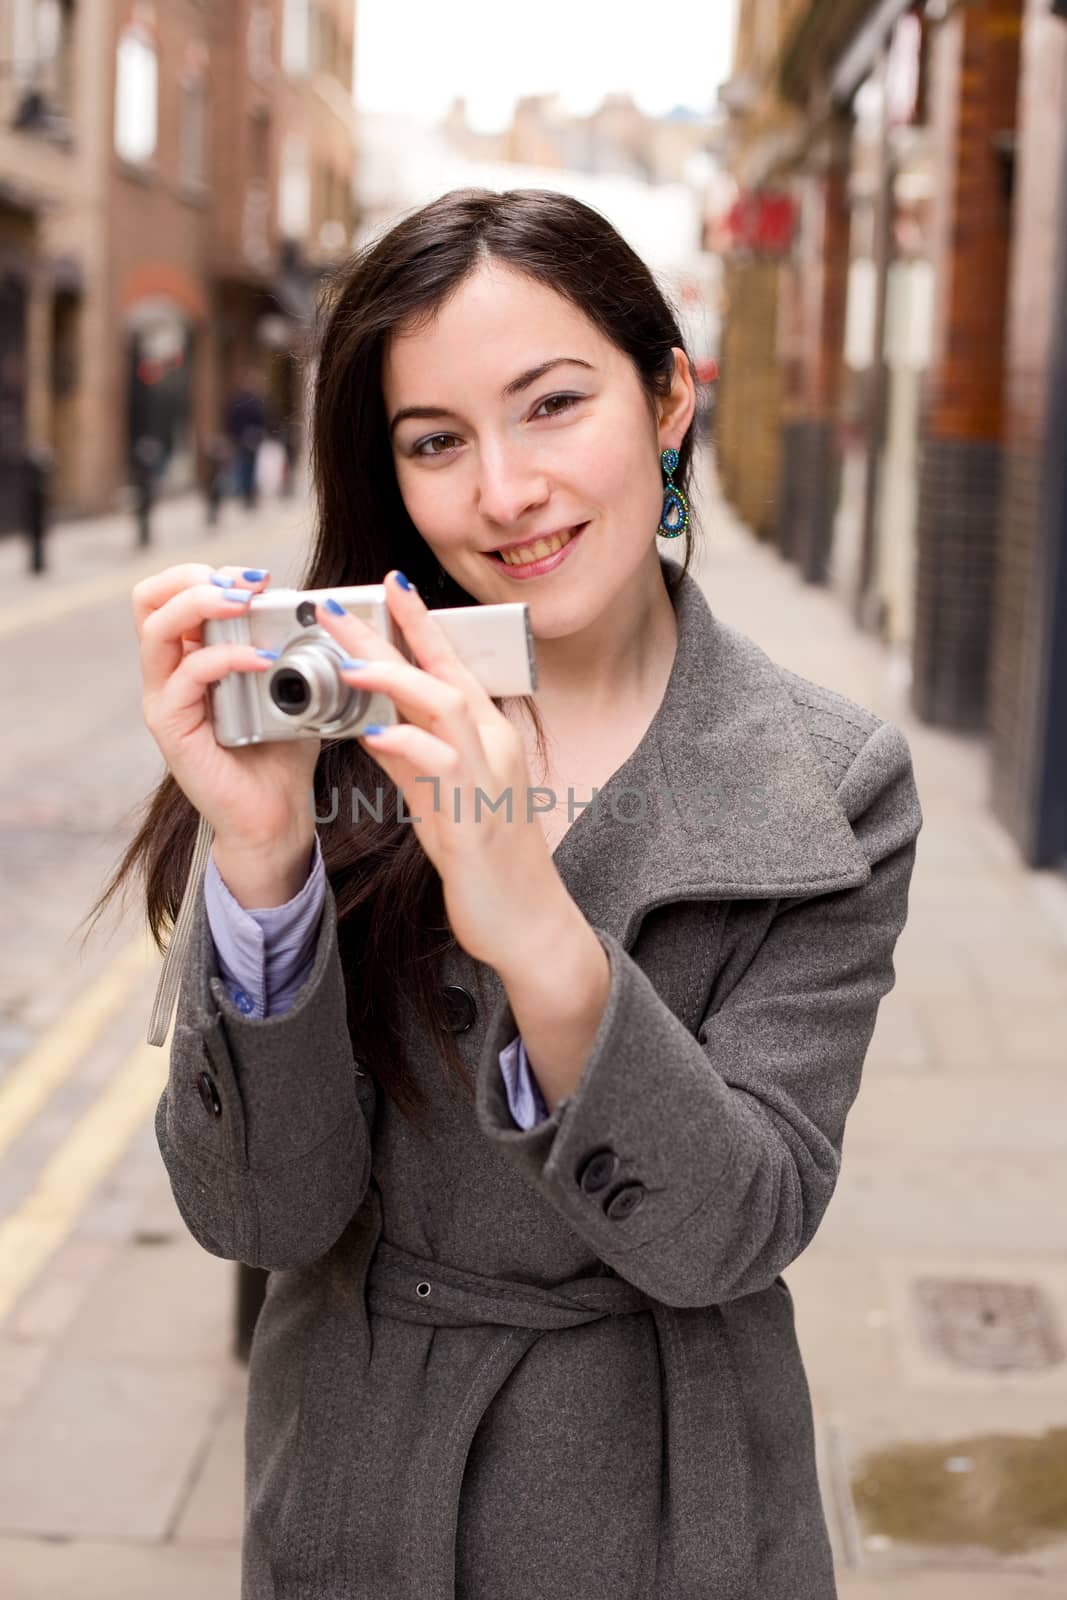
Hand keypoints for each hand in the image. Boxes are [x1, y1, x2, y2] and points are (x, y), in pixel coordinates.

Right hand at [133, 563, 318, 863]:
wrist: (276, 814)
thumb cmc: (282, 750)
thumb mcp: (292, 685)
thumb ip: (293, 646)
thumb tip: (321, 605)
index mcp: (190, 655)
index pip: (173, 592)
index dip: (210, 572)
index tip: (260, 577)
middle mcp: (168, 673)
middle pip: (150, 598)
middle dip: (199, 578)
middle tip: (246, 585)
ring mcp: (165, 699)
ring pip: (156, 627)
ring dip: (204, 604)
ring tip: (246, 605)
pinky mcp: (171, 728)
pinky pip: (186, 675)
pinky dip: (224, 657)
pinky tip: (261, 659)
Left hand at [314, 571, 566, 969]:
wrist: (525, 921)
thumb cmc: (484, 858)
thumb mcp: (439, 797)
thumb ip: (409, 757)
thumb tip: (370, 722)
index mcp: (489, 735)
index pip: (453, 663)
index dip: (419, 623)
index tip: (387, 585)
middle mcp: (494, 745)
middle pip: (443, 671)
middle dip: (389, 635)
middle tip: (336, 609)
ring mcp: (489, 778)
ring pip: (446, 705)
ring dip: (395, 678)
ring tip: (347, 662)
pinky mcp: (475, 815)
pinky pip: (441, 766)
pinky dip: (405, 743)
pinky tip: (371, 734)